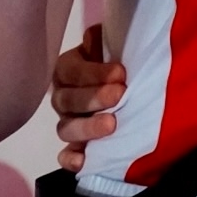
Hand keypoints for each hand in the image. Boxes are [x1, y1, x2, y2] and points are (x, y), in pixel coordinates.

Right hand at [53, 23, 127, 173]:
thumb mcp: (114, 45)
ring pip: (65, 128)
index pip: (73, 71)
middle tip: (120, 95)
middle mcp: (63, 97)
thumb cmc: (121, 62)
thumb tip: (96, 35)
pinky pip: (65, 156)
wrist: (133, 87)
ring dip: (87, 127)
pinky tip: (84, 161)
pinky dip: (72, 159)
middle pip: (68, 101)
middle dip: (94, 98)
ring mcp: (68, 123)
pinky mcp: (76, 147)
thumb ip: (104, 40)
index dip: (94, 72)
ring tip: (112, 125)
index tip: (120, 72)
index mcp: (68, 69)